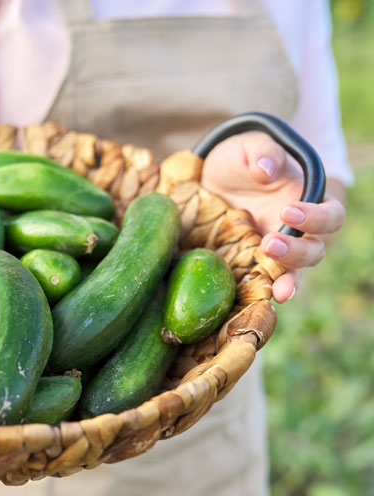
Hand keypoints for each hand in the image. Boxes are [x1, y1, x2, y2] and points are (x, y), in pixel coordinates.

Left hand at [200, 132, 344, 302]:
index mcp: (308, 202)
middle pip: (315, 251)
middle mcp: (297, 233)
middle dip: (297, 252)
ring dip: (286, 281)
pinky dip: (261, 296)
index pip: (330, 215)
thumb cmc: (240, 160)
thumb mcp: (248, 147)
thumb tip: (266, 169)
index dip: (316, 217)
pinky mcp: (249, 266)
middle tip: (269, 244)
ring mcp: (274, 253)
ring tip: (276, 290)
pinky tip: (257, 304)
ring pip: (293, 275)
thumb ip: (262, 153)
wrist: (210, 179)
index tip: (288, 211)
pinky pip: (261, 285)